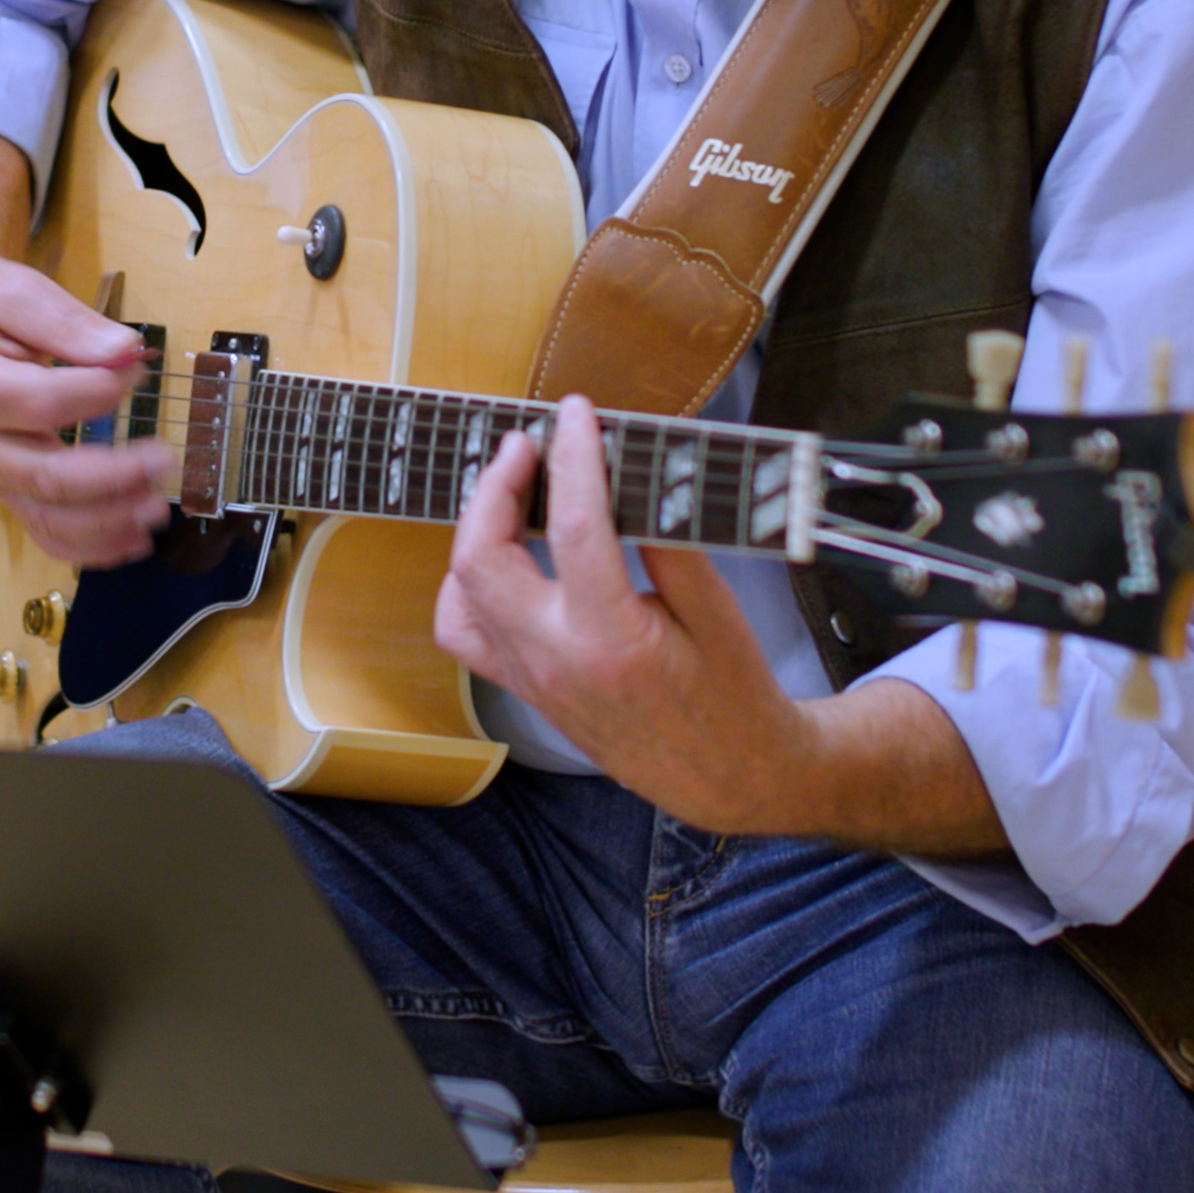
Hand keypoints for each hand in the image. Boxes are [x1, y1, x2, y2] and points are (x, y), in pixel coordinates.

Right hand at [0, 123, 171, 568]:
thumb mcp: (20, 292)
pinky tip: (130, 540)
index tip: (139, 372)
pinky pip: (43, 530)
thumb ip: (70, 324)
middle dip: (113, 479)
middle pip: (46, 477)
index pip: (43, 404)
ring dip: (106, 524)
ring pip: (46, 518)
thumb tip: (126, 353)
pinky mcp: (5, 486)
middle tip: (164, 462)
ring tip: (155, 512)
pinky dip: (89, 544)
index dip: (99, 392)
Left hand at [432, 396, 813, 832]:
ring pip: (460, 594)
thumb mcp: (718, 611)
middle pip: (482, 558)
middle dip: (497, 486)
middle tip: (529, 446)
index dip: (572, 456)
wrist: (727, 777)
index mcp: (612, 640)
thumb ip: (670, 540)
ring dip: (475, 531)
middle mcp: (556, 662)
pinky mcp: (525, 689)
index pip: (575, 526)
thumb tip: (632, 472)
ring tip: (511, 491)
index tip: (576, 415)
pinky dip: (466, 585)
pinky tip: (498, 555)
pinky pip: (464, 633)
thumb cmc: (733, 697)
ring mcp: (532, 680)